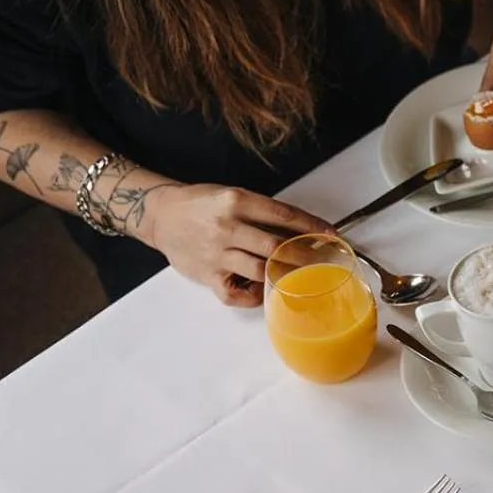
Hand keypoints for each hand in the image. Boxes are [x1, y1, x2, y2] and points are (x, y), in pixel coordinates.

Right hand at [141, 183, 332, 306]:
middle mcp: (227, 227)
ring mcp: (217, 254)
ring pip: (261, 270)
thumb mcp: (232, 196)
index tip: (331, 234)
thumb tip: (301, 229)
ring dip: (283, 276)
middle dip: (305, 256)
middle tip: (323, 261)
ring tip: (299, 276)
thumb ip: (262, 213)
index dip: (311, 227)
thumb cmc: (201, 204)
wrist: (161, 215)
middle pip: (276, 247)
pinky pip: (236, 295)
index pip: (284, 215)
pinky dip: (254, 296)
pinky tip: (264, 290)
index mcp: (237, 202)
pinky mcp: (207, 275)